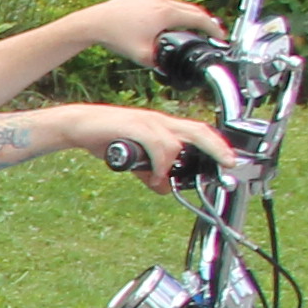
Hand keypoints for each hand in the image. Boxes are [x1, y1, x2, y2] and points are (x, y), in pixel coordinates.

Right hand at [69, 107, 229, 189]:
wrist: (79, 124)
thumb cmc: (105, 137)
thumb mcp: (133, 158)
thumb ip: (150, 171)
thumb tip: (164, 187)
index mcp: (164, 125)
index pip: (198, 132)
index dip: (216, 146)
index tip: (228, 161)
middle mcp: (161, 120)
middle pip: (199, 131)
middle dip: (217, 147)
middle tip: (229, 163)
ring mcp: (149, 121)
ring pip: (177, 142)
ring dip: (172, 166)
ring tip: (160, 181)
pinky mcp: (135, 126)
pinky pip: (157, 145)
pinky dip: (160, 163)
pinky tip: (153, 175)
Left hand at [81, 0, 221, 66]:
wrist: (93, 23)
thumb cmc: (116, 38)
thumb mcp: (142, 57)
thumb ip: (160, 63)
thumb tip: (170, 71)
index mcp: (166, 13)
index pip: (199, 18)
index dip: (212, 28)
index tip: (219, 36)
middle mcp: (160, 1)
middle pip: (189, 10)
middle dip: (201, 22)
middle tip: (208, 33)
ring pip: (173, 5)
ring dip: (182, 16)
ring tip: (186, 28)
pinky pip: (157, 3)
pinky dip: (164, 11)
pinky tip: (161, 22)